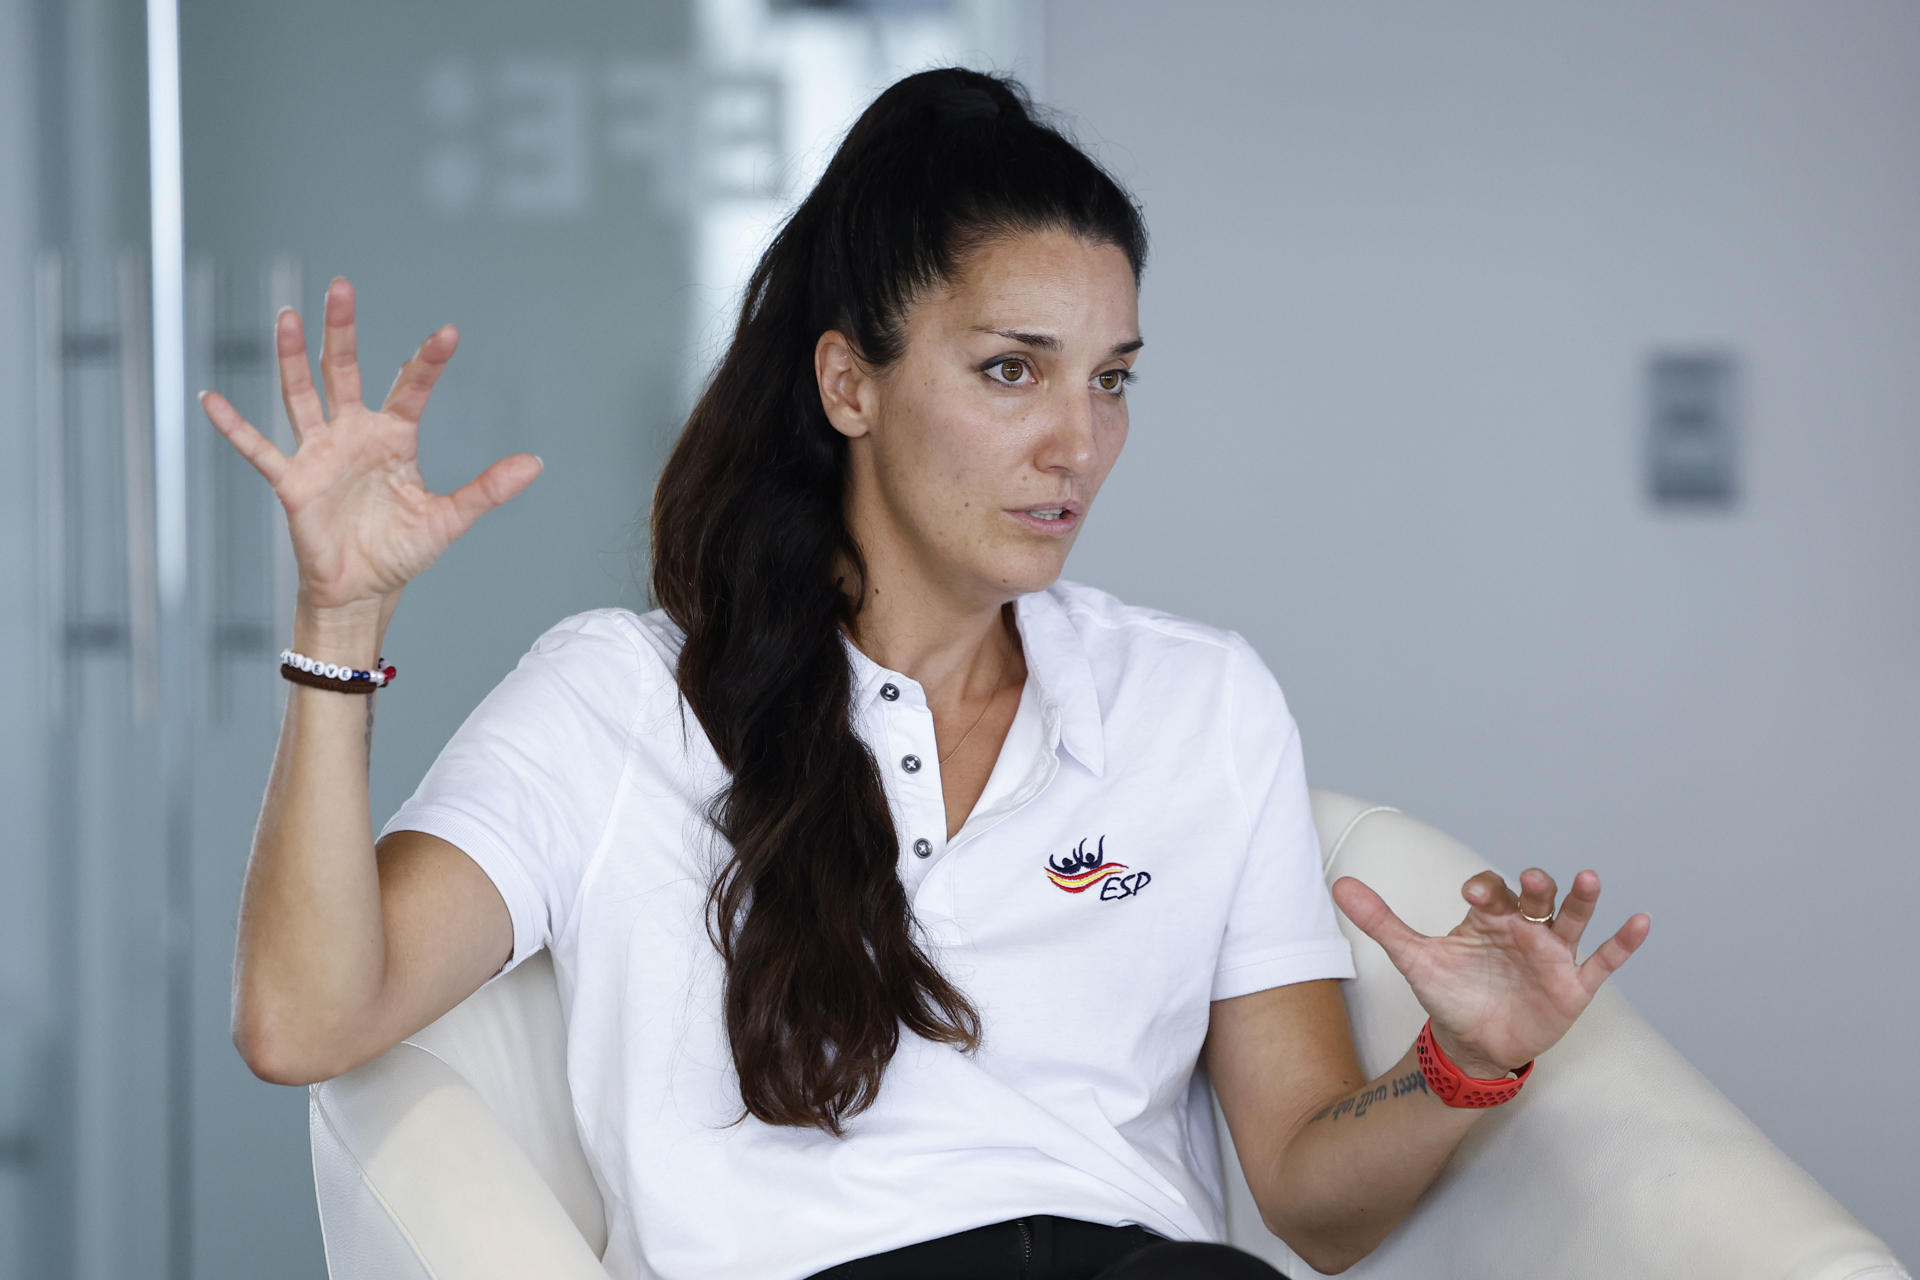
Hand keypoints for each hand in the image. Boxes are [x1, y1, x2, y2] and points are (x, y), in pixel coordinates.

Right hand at [198, 276, 543, 614]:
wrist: (364, 590)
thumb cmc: (401, 551)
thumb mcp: (450, 519)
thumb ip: (488, 489)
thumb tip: (535, 463)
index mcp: (394, 438)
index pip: (410, 388)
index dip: (427, 362)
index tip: (448, 333)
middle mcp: (354, 434)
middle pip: (345, 371)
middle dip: (343, 331)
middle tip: (342, 286)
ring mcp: (320, 453)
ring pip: (301, 395)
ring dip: (292, 357)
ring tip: (288, 316)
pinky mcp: (293, 482)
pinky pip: (258, 449)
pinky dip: (234, 426)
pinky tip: (210, 399)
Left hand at [1330, 866, 1651, 1077]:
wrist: (1472, 1045)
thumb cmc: (1449, 993)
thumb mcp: (1413, 957)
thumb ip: (1381, 921)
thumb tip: (1338, 884)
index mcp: (1489, 918)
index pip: (1494, 891)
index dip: (1487, 887)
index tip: (1474, 892)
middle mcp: (1525, 929)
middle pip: (1536, 898)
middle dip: (1535, 887)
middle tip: (1531, 879)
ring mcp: (1553, 955)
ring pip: (1572, 920)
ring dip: (1580, 900)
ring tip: (1588, 879)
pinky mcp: (1574, 985)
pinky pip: (1603, 961)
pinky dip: (1622, 943)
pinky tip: (1639, 921)